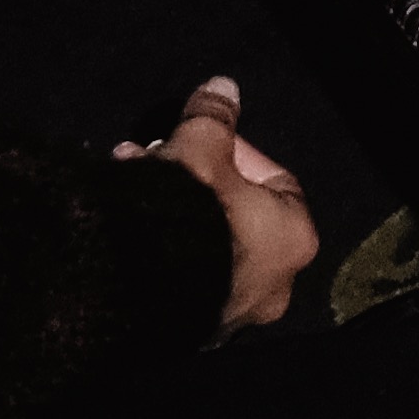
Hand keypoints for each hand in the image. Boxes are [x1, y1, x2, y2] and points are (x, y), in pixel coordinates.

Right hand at [120, 74, 319, 334]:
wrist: (139, 289)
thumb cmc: (191, 214)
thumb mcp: (201, 147)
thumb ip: (214, 116)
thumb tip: (223, 87)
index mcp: (296, 238)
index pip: (273, 179)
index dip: (234, 150)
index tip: (200, 141)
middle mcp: (274, 284)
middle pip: (234, 212)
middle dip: (193, 179)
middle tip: (157, 156)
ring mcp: (232, 314)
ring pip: (203, 245)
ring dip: (169, 209)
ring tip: (128, 178)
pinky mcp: (189, 331)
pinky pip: (178, 275)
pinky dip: (158, 247)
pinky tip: (123, 222)